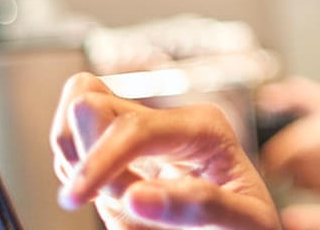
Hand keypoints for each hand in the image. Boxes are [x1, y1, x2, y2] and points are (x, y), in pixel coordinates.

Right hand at [51, 72, 278, 229]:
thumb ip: (200, 205)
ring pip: (76, 111)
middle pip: (93, 103)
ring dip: (77, 159)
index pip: (134, 127)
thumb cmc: (248, 227)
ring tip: (113, 199)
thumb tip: (139, 197)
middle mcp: (168, 120)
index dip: (99, 160)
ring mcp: (141, 131)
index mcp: (203, 128)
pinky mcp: (120, 149)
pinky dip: (72, 166)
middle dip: (87, 156)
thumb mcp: (244, 221)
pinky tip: (102, 193)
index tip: (76, 197)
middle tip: (111, 200)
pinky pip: (74, 140)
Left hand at [258, 77, 319, 201]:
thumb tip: (269, 95)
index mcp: (295, 146)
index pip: (269, 160)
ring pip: (306, 183)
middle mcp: (303, 171)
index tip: (289, 144)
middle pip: (286, 173)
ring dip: (314, 173)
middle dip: (296, 162)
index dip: (276, 154)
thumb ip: (295, 95)